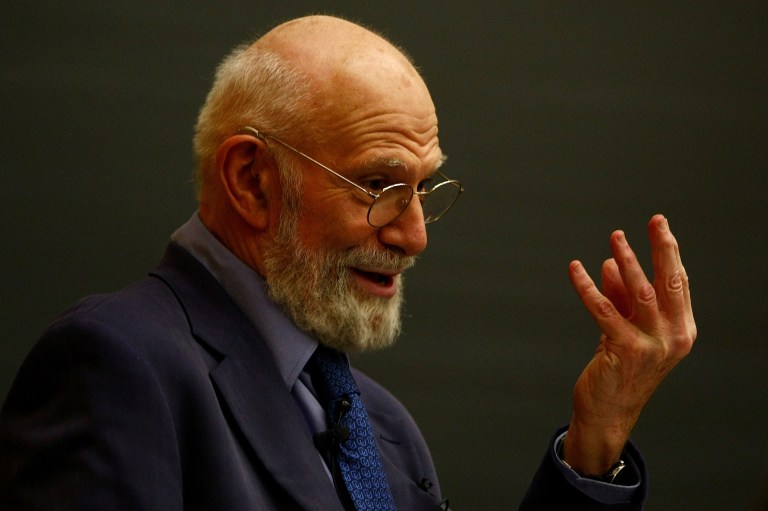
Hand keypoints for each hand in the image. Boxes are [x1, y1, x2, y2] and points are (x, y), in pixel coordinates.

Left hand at [562, 214, 695, 474]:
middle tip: (655, 221)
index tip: (659, 225)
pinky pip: (604, 310)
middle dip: (662, 249)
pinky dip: (588, 287)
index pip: (679, 283)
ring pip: (641, 292)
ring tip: (616, 237)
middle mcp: (675, 337)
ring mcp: (652, 345)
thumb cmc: (620, 367)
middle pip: (670, 283)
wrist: (608, 410)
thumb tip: (611, 262)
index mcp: (682, 329)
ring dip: (628, 261)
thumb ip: (621, 297)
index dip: (669, 252)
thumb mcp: (626, 327)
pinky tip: (576, 269)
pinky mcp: (625, 351)